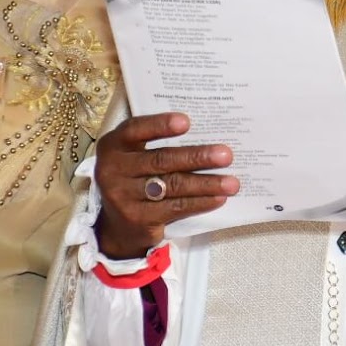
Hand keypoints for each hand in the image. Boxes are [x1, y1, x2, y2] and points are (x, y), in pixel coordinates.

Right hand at [93, 113, 237, 259]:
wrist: (117, 223)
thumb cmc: (136, 177)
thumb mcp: (137, 156)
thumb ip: (158, 143)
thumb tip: (208, 133)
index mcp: (114, 145)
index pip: (135, 130)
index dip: (160, 125)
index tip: (187, 122)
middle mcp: (113, 169)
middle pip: (161, 160)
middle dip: (197, 157)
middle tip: (226, 155)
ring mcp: (123, 196)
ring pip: (172, 185)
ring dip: (206, 183)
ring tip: (232, 182)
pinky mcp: (137, 218)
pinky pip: (175, 207)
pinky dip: (201, 202)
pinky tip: (219, 198)